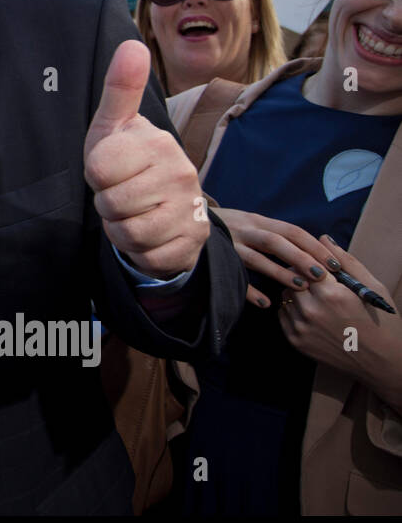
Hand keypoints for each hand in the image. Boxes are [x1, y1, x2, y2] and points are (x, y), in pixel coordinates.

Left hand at [84, 40, 208, 278]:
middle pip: (110, 203)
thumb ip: (120, 88)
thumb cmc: (130, 161)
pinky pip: (143, 255)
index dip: (95, 172)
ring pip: (126, 232)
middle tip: (122, 191)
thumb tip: (131, 44)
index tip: (110, 167)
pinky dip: (136, 250)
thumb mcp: (116, 126)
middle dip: (106, 203)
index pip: (98, 168)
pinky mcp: (190, 244)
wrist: (167, 207)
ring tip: (133, 211)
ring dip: (119, 227)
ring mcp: (190, 211)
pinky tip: (147, 232)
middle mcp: (182, 174)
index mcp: (159, 143)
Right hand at [213, 207, 330, 307]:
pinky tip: (264, 303)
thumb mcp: (251, 224)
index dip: (314, 246)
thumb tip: (310, 249)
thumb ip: (274, 234)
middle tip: (322, 276)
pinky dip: (249, 290)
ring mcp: (229, 244)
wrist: (187, 220)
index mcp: (258, 221)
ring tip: (300, 288)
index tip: (335, 263)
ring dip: (279, 272)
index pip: (292, 231)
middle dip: (301, 258)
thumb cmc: (229, 227)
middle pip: (276, 242)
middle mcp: (244, 230)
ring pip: (256, 258)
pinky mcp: (215, 259)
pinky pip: (233, 276)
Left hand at [280, 235, 401, 408]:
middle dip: (302, 276)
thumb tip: (323, 238)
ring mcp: (301, 327)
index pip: (305, 264)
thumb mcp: (370, 287)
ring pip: (285, 296)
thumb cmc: (381, 321)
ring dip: (296, 293)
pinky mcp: (295, 341)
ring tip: (316, 298)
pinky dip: (292, 310)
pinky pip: (283, 314)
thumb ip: (345, 261)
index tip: (319, 266)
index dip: (311, 263)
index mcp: (332, 294)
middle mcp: (312, 310)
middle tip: (317, 282)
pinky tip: (311, 313)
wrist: (382, 362)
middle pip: (291, 278)